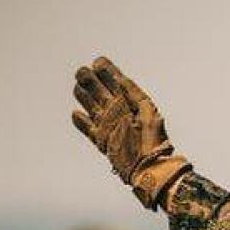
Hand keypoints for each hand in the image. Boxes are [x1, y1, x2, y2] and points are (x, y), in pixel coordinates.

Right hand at [71, 56, 188, 208]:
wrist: (151, 167)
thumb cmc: (154, 139)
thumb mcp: (147, 111)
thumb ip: (134, 93)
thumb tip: (120, 78)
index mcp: (129, 102)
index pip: (115, 82)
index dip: (106, 71)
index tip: (98, 62)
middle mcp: (117, 111)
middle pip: (99, 91)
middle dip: (90, 79)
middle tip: (83, 72)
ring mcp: (108, 125)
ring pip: (90, 105)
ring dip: (83, 95)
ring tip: (78, 85)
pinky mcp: (101, 140)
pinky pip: (87, 128)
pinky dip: (80, 121)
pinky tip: (76, 113)